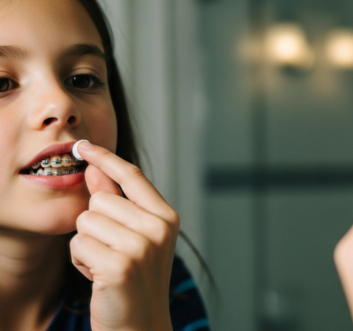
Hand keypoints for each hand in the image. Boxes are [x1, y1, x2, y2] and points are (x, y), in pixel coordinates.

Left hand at [70, 142, 178, 330]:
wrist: (141, 326)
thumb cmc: (136, 280)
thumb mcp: (134, 236)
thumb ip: (116, 201)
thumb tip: (95, 168)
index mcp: (167, 217)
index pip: (132, 176)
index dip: (106, 157)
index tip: (84, 145)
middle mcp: (159, 229)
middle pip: (100, 200)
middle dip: (95, 224)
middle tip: (111, 251)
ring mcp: (141, 247)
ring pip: (86, 221)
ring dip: (86, 244)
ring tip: (106, 264)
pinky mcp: (119, 266)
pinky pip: (78, 245)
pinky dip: (80, 262)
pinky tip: (98, 276)